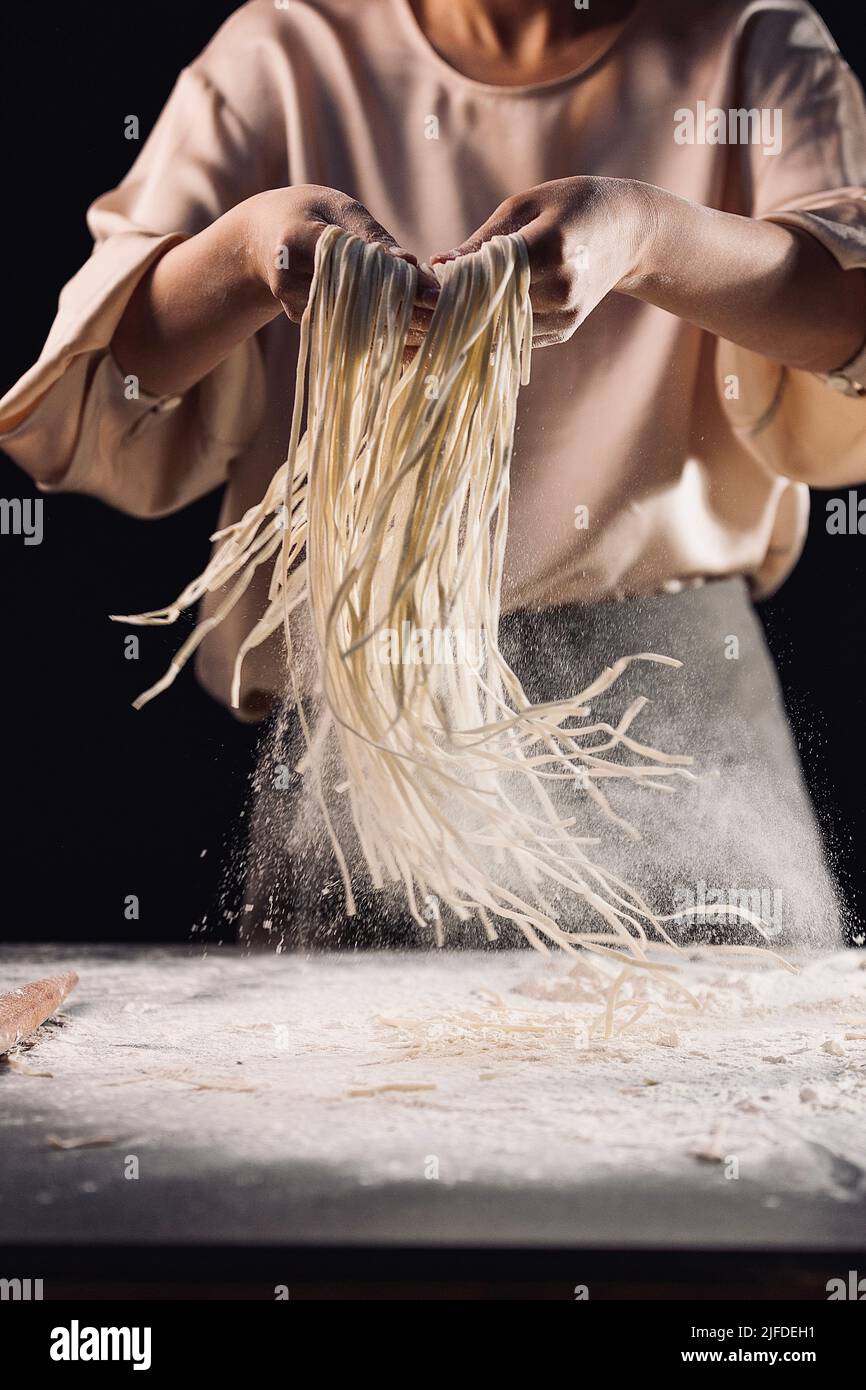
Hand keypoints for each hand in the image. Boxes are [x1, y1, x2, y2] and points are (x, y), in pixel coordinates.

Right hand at [243, 185, 439, 334]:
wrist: (262, 239)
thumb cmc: (309, 214)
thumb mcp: (339, 209)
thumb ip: (372, 235)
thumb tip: (410, 263)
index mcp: (296, 240)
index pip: (353, 263)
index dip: (395, 279)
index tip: (433, 293)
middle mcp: (290, 280)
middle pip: (358, 300)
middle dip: (403, 308)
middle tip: (442, 312)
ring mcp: (294, 306)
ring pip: (355, 320)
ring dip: (395, 321)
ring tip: (429, 318)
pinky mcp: (304, 322)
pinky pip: (348, 327)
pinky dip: (379, 326)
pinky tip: (404, 323)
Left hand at [430, 176, 658, 346]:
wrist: (627, 232)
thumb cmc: (570, 206)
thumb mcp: (525, 205)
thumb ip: (483, 239)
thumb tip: (438, 265)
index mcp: (552, 248)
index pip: (489, 274)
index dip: (454, 281)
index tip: (426, 282)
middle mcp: (562, 288)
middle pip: (492, 306)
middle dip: (456, 304)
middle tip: (426, 299)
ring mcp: (565, 315)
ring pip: (500, 328)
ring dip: (470, 320)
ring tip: (448, 304)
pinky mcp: (563, 332)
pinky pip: (514, 337)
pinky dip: (491, 328)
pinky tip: (475, 315)